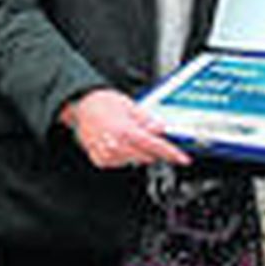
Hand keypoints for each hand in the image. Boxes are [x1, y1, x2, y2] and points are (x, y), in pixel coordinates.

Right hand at [62, 89, 191, 168]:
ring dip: (138, 151)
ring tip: (127, 134)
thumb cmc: (102, 102)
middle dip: (152, 148)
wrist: (81, 106)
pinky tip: (119, 141)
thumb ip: (147, 120)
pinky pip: (121, 162)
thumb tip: (161, 128)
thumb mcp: (130, 106)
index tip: (183, 158)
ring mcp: (108, 155)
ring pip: (135, 161)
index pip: (156, 146)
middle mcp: (117, 146)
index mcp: (126, 132)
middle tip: (147, 134)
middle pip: (147, 156)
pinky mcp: (101, 160)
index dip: (172, 153)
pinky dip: (125, 154)